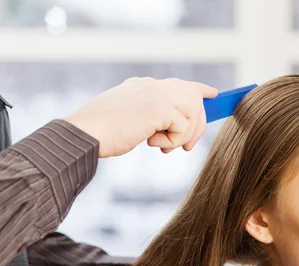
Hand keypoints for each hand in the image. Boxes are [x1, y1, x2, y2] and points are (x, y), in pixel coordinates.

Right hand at [63, 77, 217, 157]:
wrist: (83, 135)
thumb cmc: (102, 134)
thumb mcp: (131, 119)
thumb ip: (152, 117)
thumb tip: (174, 127)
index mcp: (143, 86)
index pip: (179, 84)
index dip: (198, 90)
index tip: (212, 94)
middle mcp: (151, 85)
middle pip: (194, 98)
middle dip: (197, 124)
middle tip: (186, 146)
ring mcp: (155, 93)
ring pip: (193, 112)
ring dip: (183, 135)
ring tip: (164, 146)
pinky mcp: (158, 107)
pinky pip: (183, 127)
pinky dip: (173, 140)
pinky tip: (153, 143)